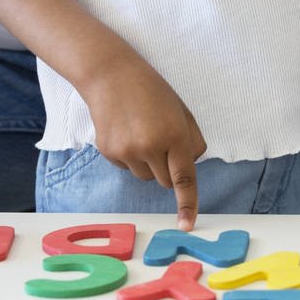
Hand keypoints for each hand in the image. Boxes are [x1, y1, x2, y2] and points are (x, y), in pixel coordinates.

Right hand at [79, 57, 206, 230]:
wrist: (109, 75)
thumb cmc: (151, 90)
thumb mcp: (181, 111)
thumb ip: (191, 141)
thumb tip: (189, 167)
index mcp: (174, 135)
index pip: (184, 178)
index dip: (187, 204)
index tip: (186, 224)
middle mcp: (149, 147)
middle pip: (165, 182)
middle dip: (168, 169)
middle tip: (161, 141)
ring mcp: (126, 151)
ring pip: (145, 177)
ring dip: (148, 163)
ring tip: (141, 132)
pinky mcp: (109, 152)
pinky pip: (127, 168)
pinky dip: (130, 157)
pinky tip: (126, 132)